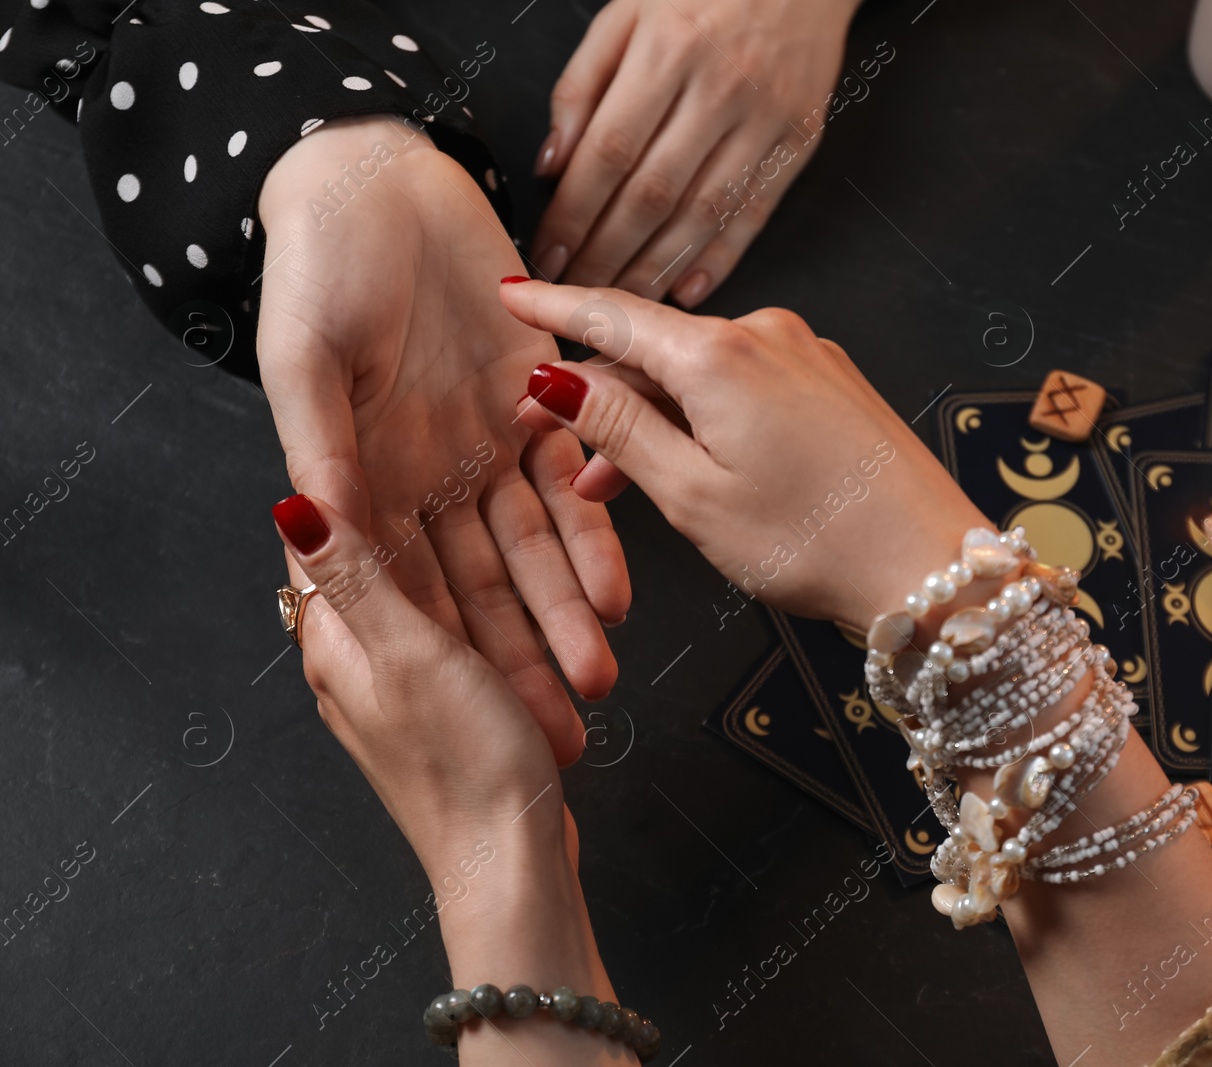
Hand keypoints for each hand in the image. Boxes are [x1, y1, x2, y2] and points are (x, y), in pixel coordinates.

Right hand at [256, 117, 630, 762]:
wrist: (374, 185)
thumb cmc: (317, 269)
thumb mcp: (302, 362)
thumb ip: (321, 447)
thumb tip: (316, 532)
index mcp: (369, 479)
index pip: (411, 586)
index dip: (447, 654)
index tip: (481, 720)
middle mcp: (433, 473)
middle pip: (484, 580)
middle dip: (524, 651)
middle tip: (565, 717)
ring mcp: (489, 440)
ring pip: (536, 541)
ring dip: (567, 605)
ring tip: (600, 664)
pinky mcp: (537, 396)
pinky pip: (574, 472)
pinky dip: (593, 527)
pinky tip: (618, 585)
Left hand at [272, 493, 624, 1064]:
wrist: (513, 863)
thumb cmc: (461, 767)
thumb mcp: (406, 654)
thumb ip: (353, 575)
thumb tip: (289, 498)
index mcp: (336, 640)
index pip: (323, 537)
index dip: (350, 474)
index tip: (391, 422)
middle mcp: (368, 655)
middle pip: (400, 556)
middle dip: (443, 505)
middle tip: (487, 450)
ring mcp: (420, 678)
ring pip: (456, 589)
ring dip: (492, 555)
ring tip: (534, 509)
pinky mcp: (466, 699)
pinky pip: (488, 627)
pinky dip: (516, 602)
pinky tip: (551, 579)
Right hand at [500, 280, 988, 629]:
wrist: (928, 562)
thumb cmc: (818, 540)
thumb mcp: (692, 495)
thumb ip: (618, 428)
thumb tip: (555, 379)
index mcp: (721, 355)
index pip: (612, 313)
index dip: (552, 307)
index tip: (510, 295)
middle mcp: (767, 335)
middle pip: (656, 348)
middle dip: (601, 396)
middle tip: (555, 451)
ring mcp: (805, 354)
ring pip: (700, 373)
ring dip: (654, 419)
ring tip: (621, 488)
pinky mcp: (830, 381)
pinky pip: (745, 385)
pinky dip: (705, 418)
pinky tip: (692, 467)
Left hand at [531, 0, 862, 306]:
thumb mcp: (628, 9)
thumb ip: (583, 84)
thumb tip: (552, 164)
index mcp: (668, 50)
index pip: (606, 153)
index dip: (572, 214)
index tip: (547, 255)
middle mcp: (719, 89)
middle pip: (652, 194)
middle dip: (606, 255)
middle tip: (576, 295)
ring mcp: (764, 119)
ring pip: (701, 213)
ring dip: (656, 268)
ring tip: (621, 303)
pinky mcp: (798, 140)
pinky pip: (755, 212)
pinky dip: (720, 258)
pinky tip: (686, 289)